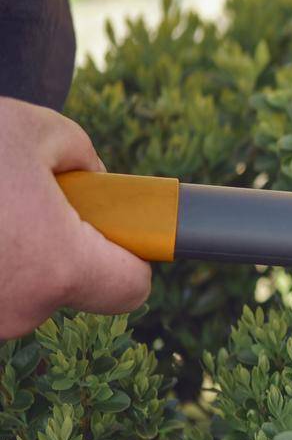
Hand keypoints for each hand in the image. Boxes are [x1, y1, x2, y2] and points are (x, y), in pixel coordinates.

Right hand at [0, 98, 150, 339]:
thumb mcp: (30, 129)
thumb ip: (81, 157)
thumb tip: (92, 180)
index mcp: (58, 265)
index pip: (130, 288)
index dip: (129, 257)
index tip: (118, 235)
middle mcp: (19, 310)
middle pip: (65, 288)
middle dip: (53, 248)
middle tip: (19, 202)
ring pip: (12, 291)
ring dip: (3, 257)